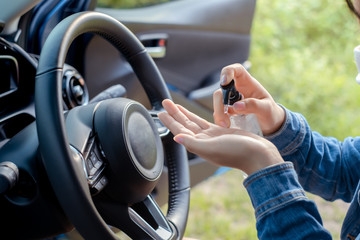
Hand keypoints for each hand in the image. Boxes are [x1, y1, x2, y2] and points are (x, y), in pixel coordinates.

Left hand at [158, 99, 283, 174]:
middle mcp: (204, 141)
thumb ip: (193, 143)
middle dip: (174, 114)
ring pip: (194, 122)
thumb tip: (176, 138)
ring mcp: (212, 137)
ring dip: (184, 114)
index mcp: (199, 145)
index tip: (161, 112)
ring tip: (174, 106)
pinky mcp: (221, 133)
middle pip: (185, 124)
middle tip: (165, 103)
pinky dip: (197, 117)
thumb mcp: (212, 148)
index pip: (180, 130)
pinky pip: (205, 122)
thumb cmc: (237, 153)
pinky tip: (192, 115)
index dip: (170, 121)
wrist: (258, 154)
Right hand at [213, 63, 284, 134]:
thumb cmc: (270, 112)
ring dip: (219, 114)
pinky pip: (219, 112)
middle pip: (221, 90)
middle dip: (219, 104)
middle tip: (224, 119)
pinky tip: (226, 126)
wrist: (269, 124)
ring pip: (218, 102)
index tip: (224, 82)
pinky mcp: (227, 110)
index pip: (236, 70)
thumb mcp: (266, 109)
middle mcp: (236, 89)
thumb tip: (236, 106)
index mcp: (247, 83)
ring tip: (226, 126)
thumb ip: (253, 105)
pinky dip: (219, 119)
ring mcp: (231, 99)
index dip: (228, 72)